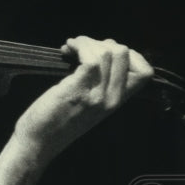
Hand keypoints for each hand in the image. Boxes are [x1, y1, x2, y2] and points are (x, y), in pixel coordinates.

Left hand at [12, 36, 153, 166]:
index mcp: (117, 102)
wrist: (39, 142)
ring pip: (107, 52)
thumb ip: (102, 86)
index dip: (129, 54)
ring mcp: (97, 95)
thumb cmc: (58, 120)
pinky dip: (79, 47)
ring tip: (72, 46)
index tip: (105, 51)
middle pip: (125, 54)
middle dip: (102, 42)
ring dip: (87, 42)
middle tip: (82, 47)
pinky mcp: (78, 90)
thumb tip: (104, 55)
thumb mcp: (90, 105)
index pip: (145, 73)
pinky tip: (66, 49)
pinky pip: (90, 58)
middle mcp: (112, 99)